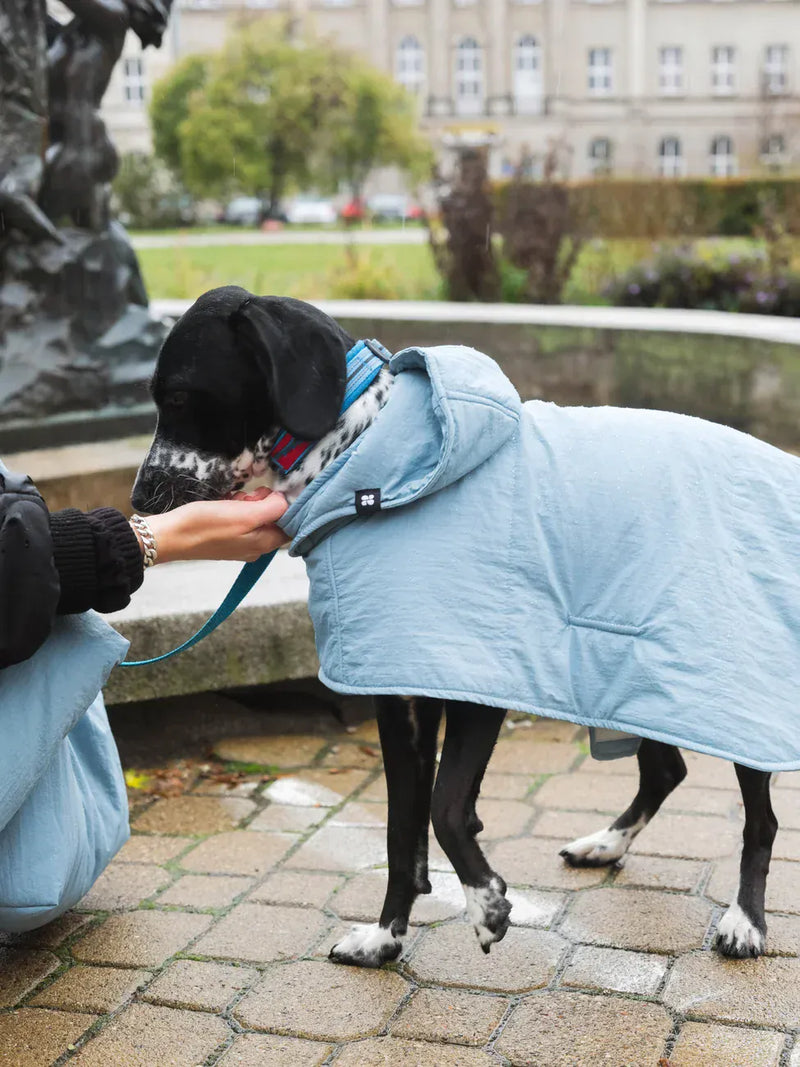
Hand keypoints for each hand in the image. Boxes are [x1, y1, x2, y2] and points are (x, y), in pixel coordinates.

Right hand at [138, 487, 289, 564]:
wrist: (169, 535)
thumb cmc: (205, 526)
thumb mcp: (244, 514)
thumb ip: (272, 509)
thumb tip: (285, 501)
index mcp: (264, 544)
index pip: (291, 524)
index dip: (284, 506)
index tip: (269, 495)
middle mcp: (256, 546)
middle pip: (273, 518)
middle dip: (262, 502)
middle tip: (246, 497)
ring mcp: (240, 541)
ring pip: (256, 515)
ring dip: (247, 502)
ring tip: (231, 500)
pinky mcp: (226, 535)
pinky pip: (239, 516)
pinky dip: (234, 506)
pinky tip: (223, 502)